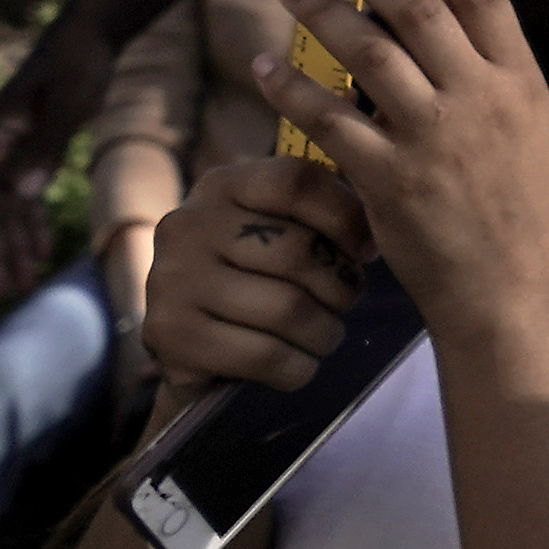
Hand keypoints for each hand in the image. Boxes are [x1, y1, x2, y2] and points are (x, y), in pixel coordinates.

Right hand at [0, 15, 121, 298]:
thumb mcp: (68, 102)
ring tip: (19, 287)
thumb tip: (21, 192)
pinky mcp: (32, 157)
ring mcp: (11, 156)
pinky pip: (25, 201)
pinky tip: (40, 255)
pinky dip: (31, 227)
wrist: (88, 40)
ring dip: (11, 248)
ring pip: (6, 213)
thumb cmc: (76, 65)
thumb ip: (45, 145)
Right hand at [138, 153, 380, 392]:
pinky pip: (263, 355)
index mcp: (223, 185)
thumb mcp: (282, 229)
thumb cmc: (257, 279)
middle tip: (346, 302)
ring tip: (325, 335)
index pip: (298, 181)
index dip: (347, 217)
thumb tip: (379, 226)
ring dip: (324, 333)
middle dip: (341, 286)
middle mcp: (187, 224)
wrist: (193, 348)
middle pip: (297, 250)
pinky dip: (297, 367)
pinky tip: (297, 364)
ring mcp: (170, 279)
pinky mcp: (169, 334)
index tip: (368, 250)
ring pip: (286, 309)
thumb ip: (323, 210)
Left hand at [247, 0, 548, 324]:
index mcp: (519, 80)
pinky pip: (329, 120)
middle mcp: (480, 99)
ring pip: (367, 53)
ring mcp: (435, 139)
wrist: (509, 286)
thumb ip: (482, 76)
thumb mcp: (520, 128)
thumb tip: (428, 21)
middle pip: (417, 9)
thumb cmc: (510, 207)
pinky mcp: (389, 180)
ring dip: (322, 14)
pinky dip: (292, 88)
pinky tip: (267, 68)